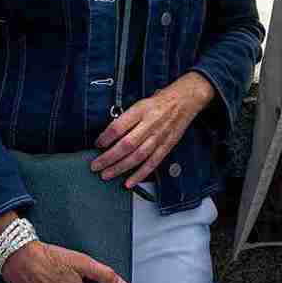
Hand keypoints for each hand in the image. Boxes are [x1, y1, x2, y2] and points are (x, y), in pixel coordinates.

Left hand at [92, 72, 214, 188]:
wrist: (185, 100)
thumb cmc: (161, 101)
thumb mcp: (141, 103)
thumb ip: (127, 118)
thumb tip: (109, 135)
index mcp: (141, 110)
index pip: (119, 126)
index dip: (106, 138)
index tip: (97, 144)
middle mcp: (150, 124)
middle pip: (126, 145)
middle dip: (109, 158)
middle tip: (96, 165)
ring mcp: (159, 136)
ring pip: (137, 156)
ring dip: (120, 168)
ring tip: (106, 174)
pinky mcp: (167, 146)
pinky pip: (152, 163)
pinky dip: (140, 174)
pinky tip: (129, 182)